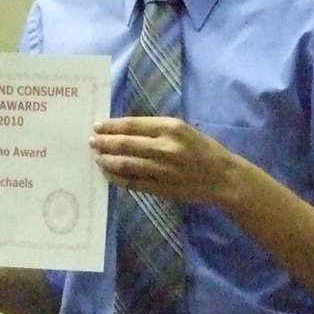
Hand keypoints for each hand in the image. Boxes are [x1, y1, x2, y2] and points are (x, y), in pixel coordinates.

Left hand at [90, 116, 232, 204]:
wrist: (222, 177)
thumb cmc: (202, 149)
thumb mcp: (182, 129)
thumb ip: (156, 129)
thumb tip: (124, 130)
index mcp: (171, 128)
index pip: (132, 125)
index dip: (111, 126)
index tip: (97, 126)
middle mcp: (165, 147)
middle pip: (125, 144)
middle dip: (104, 143)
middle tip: (92, 143)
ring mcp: (162, 169)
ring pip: (125, 164)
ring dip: (107, 161)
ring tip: (97, 159)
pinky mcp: (161, 188)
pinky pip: (132, 183)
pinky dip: (117, 179)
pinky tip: (109, 175)